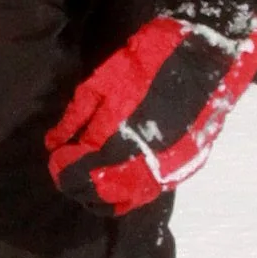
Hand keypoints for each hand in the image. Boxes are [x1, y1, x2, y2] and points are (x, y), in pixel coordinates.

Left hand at [46, 0, 256, 216]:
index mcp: (115, 141)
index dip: (62, 169)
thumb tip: (52, 143)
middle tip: (67, 169)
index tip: (56, 157)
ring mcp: (165, 169)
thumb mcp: (102, 82)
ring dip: (100, 195)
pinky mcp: (183, 168)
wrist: (203, 57)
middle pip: (98, 193)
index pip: (78, 173)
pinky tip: (117, 181)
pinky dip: (127, 193)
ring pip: (123, 200)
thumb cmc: (147, 63)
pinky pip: (148, 194)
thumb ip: (75, 117)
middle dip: (76, 185)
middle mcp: (140, 164)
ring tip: (88, 177)